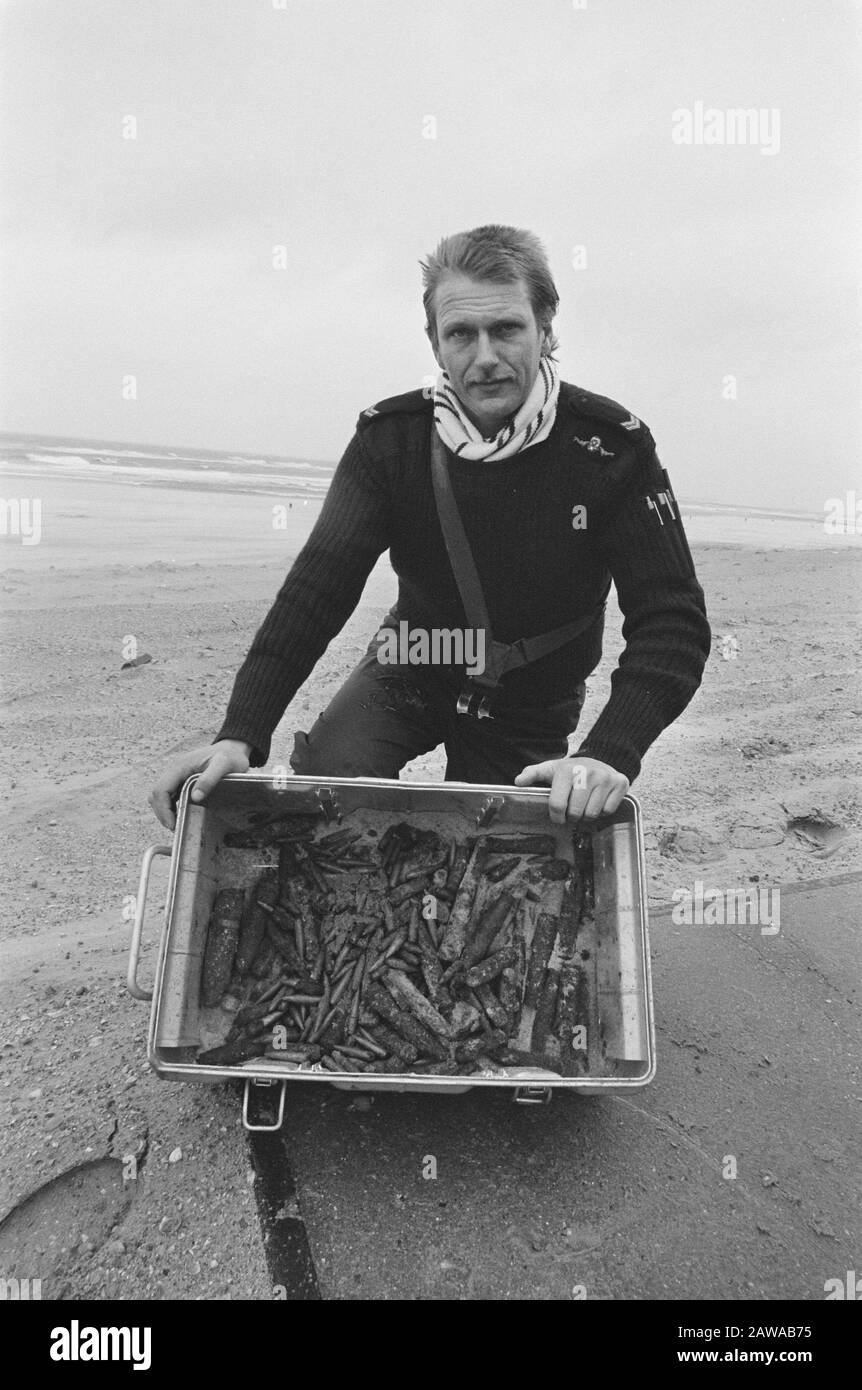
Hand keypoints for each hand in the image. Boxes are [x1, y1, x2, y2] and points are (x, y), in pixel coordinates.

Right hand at [148, 739, 251, 830]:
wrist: (233, 748)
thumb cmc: (229, 756)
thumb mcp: (223, 765)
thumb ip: (209, 779)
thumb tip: (195, 797)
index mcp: (180, 767)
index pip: (160, 790)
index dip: (163, 809)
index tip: (173, 825)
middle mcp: (175, 771)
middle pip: (157, 795)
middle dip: (163, 813)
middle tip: (175, 829)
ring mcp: (177, 776)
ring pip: (161, 797)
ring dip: (165, 811)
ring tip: (178, 824)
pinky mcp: (182, 781)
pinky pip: (170, 796)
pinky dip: (171, 807)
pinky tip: (182, 815)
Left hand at [514, 756, 628, 824]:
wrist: (601, 757)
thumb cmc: (572, 769)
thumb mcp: (551, 769)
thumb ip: (533, 774)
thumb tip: (518, 782)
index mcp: (567, 770)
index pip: (557, 805)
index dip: (556, 816)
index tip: (558, 816)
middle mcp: (588, 773)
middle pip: (575, 813)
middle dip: (572, 815)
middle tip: (573, 808)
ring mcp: (606, 778)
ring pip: (592, 814)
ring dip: (587, 814)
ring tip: (585, 803)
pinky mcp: (620, 783)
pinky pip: (608, 811)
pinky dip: (603, 810)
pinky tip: (599, 800)